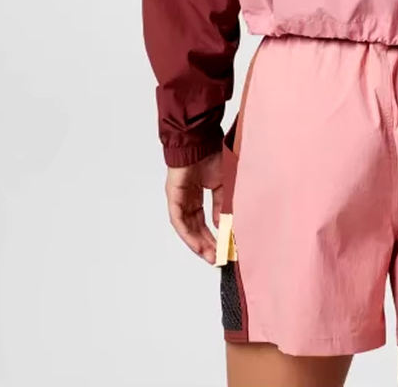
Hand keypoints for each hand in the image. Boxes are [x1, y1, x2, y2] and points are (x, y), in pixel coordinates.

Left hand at [165, 149, 223, 263]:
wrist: (200, 139)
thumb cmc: (211, 155)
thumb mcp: (221, 185)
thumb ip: (221, 205)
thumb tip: (221, 225)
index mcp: (198, 195)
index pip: (204, 221)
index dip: (213, 236)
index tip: (223, 248)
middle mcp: (186, 199)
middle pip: (195, 228)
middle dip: (206, 244)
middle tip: (217, 259)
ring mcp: (179, 199)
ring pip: (187, 227)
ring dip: (198, 243)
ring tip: (210, 256)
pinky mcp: (173, 197)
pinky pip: (179, 220)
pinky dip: (188, 233)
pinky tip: (196, 244)